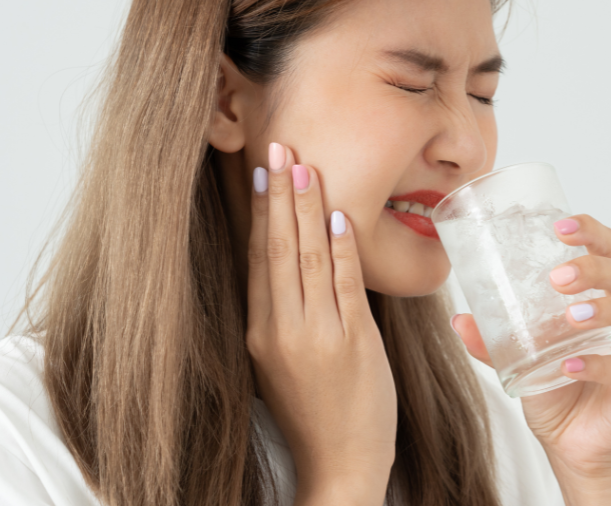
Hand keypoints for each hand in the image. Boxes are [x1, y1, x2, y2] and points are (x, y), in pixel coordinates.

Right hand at [246, 142, 396, 503]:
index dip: (259, 211)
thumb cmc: (315, 411)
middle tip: (278, 147)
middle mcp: (281, 329)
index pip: (258, 257)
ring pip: (308, 257)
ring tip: (304, 163)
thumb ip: (286, 314)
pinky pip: (345, 284)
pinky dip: (342, 246)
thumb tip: (296, 263)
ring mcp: (316, 334)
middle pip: (278, 247)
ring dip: (307, 207)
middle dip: (279, 193)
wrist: (339, 464)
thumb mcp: (283, 361)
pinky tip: (340, 213)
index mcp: (261, 332)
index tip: (259, 171)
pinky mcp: (352, 342)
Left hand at [451, 214, 610, 478]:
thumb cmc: (557, 392)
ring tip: (570, 315)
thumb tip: (458, 319)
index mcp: (605, 298)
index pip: (609, 251)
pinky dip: (599, 364)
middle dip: (594, 268)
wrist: (575, 450)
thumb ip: (493, 340)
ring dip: (603, 310)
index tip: (561, 225)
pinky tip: (570, 364)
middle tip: (558, 277)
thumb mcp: (520, 361)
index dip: (591, 232)